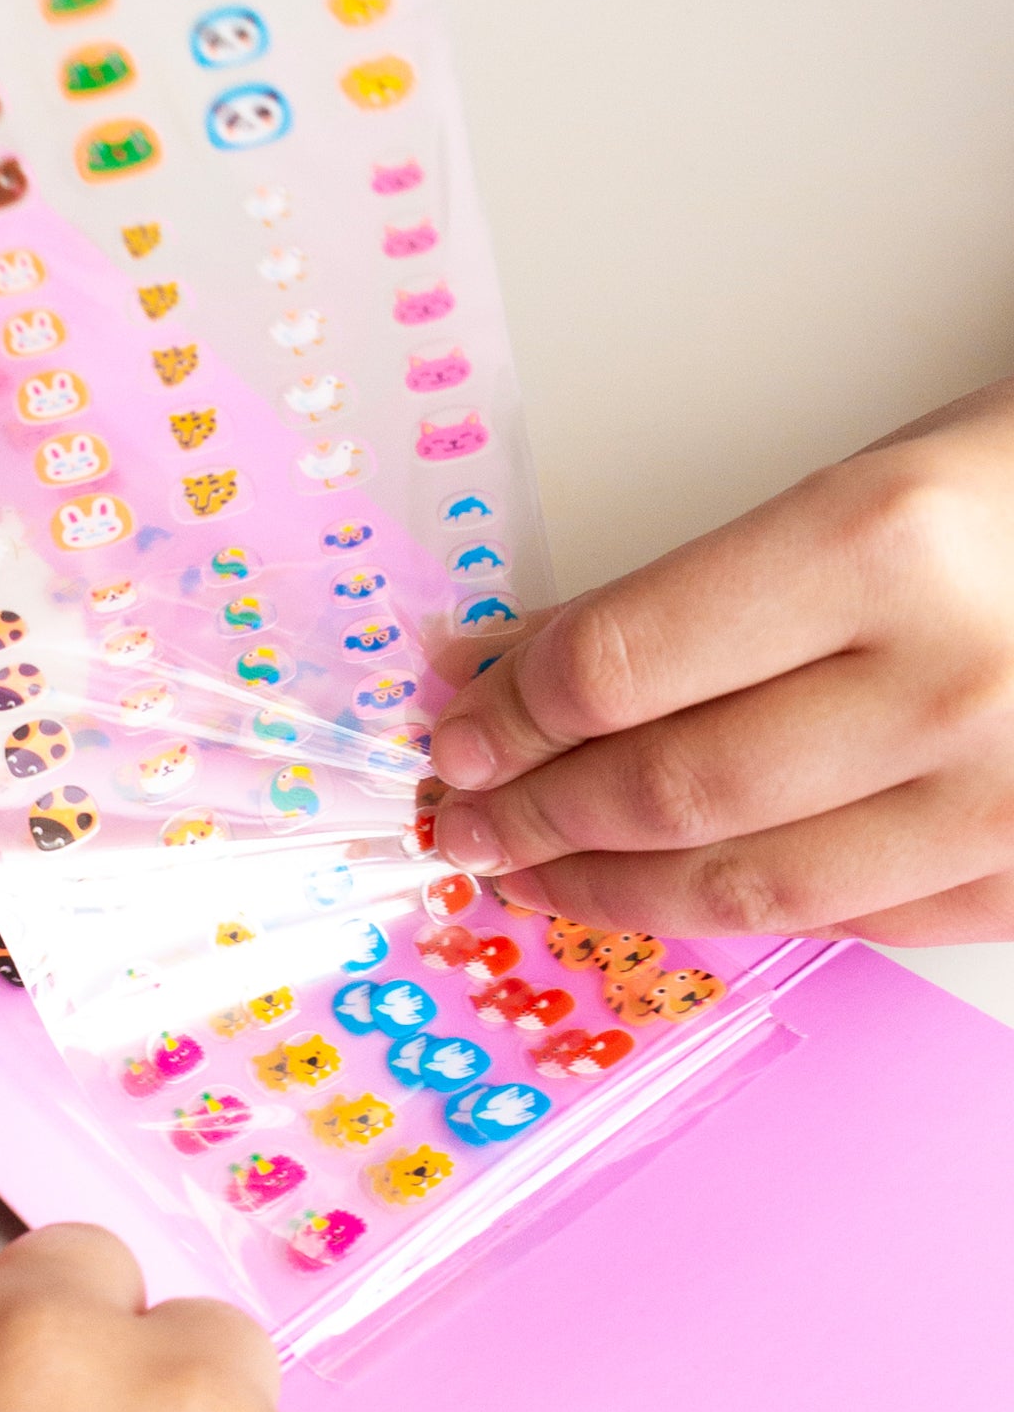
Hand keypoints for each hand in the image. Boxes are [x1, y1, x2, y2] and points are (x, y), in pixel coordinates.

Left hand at [430, 378, 1013, 945]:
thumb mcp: (857, 487)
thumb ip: (684, 593)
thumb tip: (508, 667)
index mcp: (881, 543)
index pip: (619, 668)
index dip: (507, 715)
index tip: (453, 729)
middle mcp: (951, 680)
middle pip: (667, 786)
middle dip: (533, 813)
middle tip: (458, 817)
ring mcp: (1012, 798)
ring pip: (752, 885)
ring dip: (611, 887)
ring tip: (531, 872)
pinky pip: (860, 924)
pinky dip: (746, 911)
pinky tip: (675, 890)